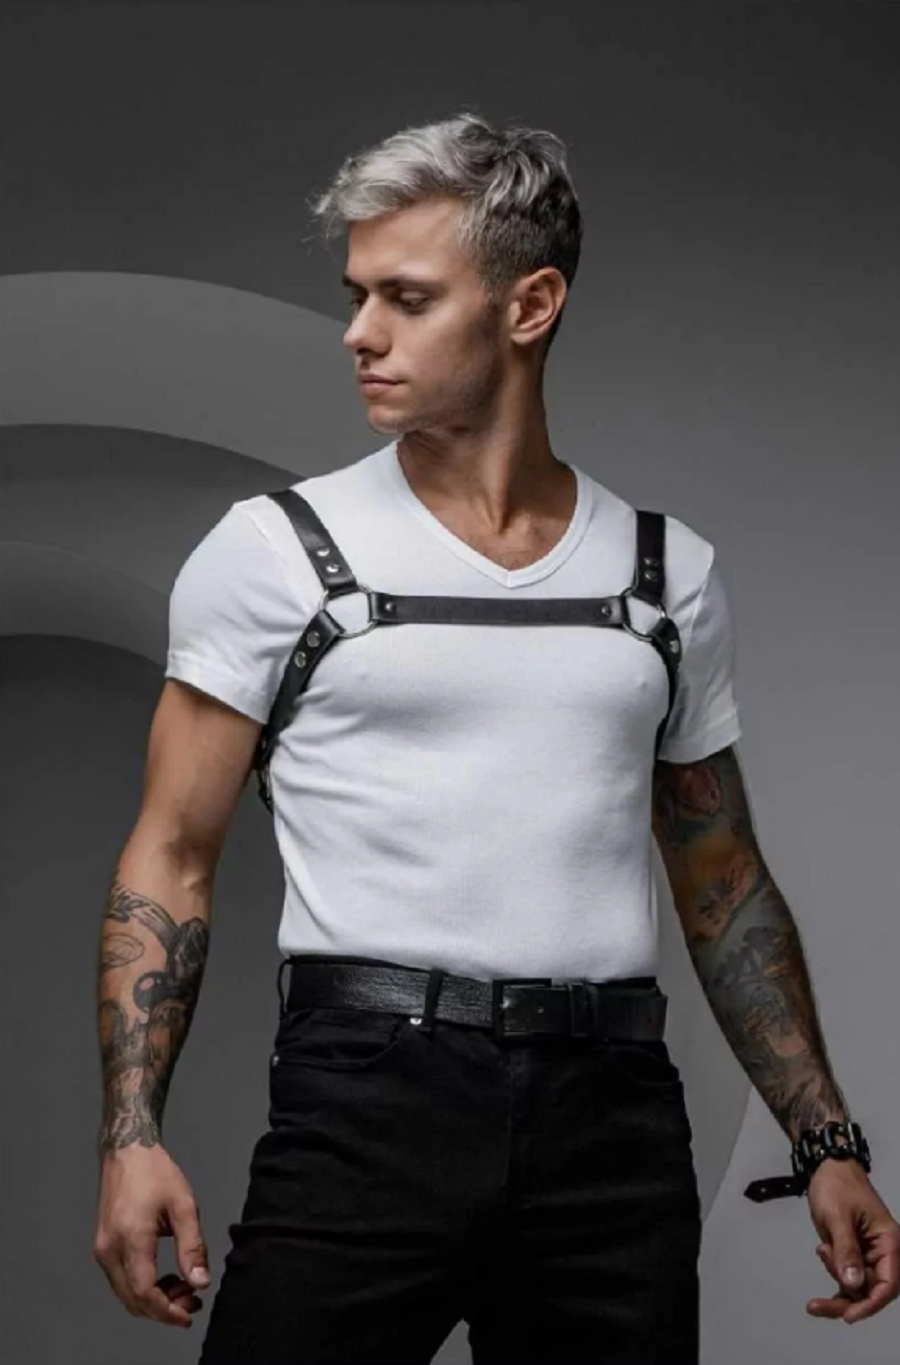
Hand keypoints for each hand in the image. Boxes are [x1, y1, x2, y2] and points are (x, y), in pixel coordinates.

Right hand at [93, 1144, 210, 1328]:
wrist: (126, 1152)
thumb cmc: (156, 1173)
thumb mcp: (183, 1205)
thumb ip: (192, 1246)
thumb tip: (200, 1282)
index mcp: (130, 1239)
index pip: (145, 1292)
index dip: (167, 1311)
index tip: (189, 1315)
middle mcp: (109, 1250)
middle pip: (133, 1299)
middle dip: (163, 1309)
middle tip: (193, 1301)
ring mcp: (102, 1250)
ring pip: (125, 1293)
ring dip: (153, 1300)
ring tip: (183, 1289)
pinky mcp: (102, 1247)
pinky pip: (120, 1280)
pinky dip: (141, 1288)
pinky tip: (164, 1277)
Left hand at [805, 1157, 899, 1323]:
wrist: (828, 1167)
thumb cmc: (836, 1187)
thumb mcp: (838, 1218)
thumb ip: (846, 1251)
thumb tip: (854, 1285)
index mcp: (889, 1243)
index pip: (888, 1285)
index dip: (870, 1304)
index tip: (849, 1315)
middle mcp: (883, 1252)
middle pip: (871, 1290)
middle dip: (846, 1297)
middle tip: (815, 1305)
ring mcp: (868, 1253)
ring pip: (857, 1285)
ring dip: (837, 1278)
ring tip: (821, 1249)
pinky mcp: (854, 1252)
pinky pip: (847, 1275)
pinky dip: (833, 1272)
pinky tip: (821, 1252)